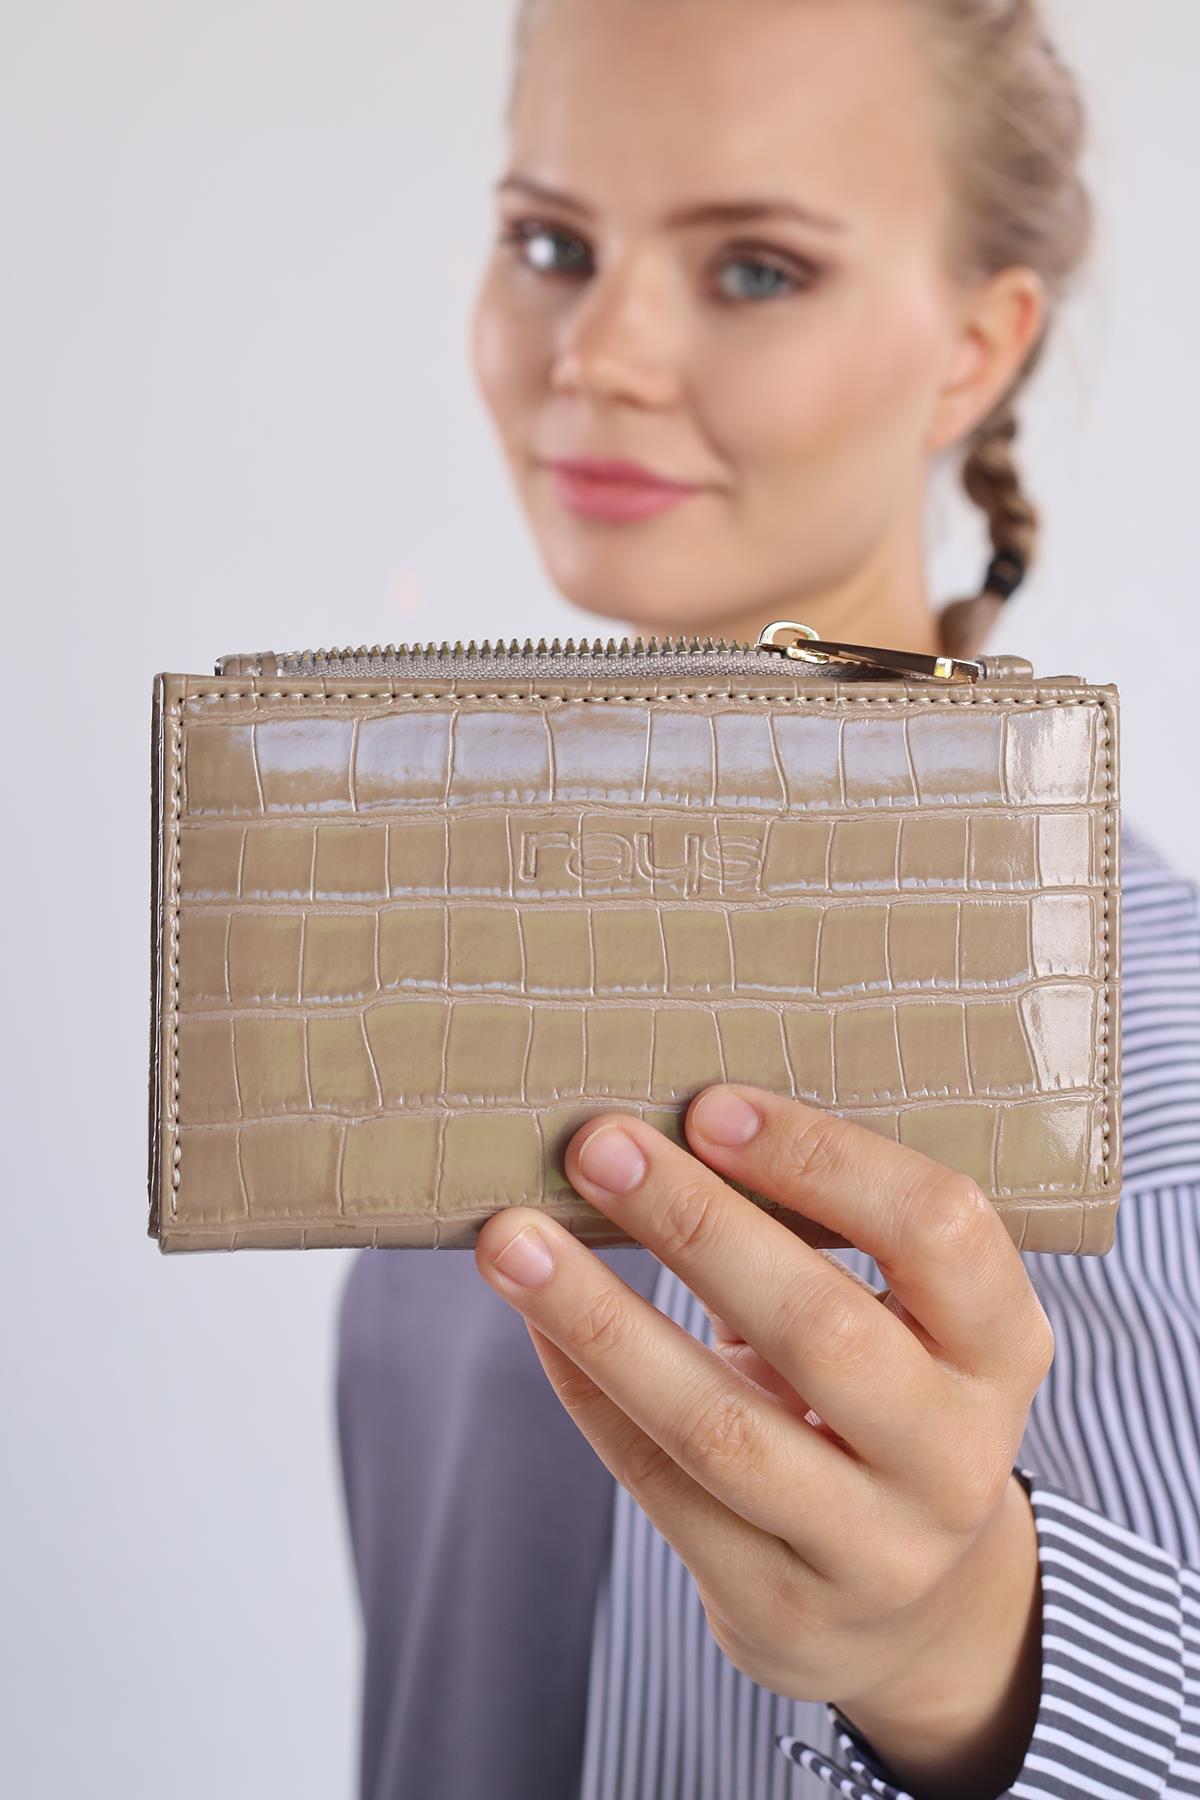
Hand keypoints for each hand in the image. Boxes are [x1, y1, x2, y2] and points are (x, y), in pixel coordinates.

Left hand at [474, 1084, 1053, 1794]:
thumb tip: (664, 1122)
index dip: (824, 1160)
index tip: (710, 1107)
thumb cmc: (881, 1401)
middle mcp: (955, 1454)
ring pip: (720, 1425)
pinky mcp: (777, 1605)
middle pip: (822, 1329)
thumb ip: (820, 1236)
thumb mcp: (901, 1321)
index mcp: (1001, 1348)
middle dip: (695, 1224)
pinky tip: (538, 1319)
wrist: (911, 1609)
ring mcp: (871, 1548)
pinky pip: (661, 1484)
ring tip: (515, 1240)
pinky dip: (589, 1388)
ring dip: (602, 1317)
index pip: (941, 1231)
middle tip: (597, 1146)